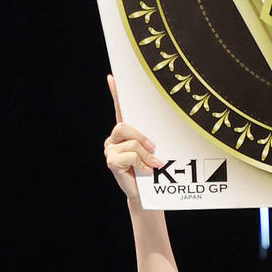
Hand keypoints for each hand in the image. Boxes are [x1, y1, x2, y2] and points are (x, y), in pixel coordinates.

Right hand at [104, 72, 156, 200]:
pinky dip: (142, 163)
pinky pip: (130, 155)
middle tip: (154, 148)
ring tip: (154, 165)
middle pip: (124, 126)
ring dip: (146, 155)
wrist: (145, 195)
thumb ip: (153, 140)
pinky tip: (146, 171)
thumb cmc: (152, 171)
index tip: (112, 77)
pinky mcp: (111, 161)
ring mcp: (110, 149)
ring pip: (132, 143)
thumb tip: (161, 136)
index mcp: (125, 133)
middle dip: (142, 138)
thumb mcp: (154, 152)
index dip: (115, 93)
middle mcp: (114, 138)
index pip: (119, 109)